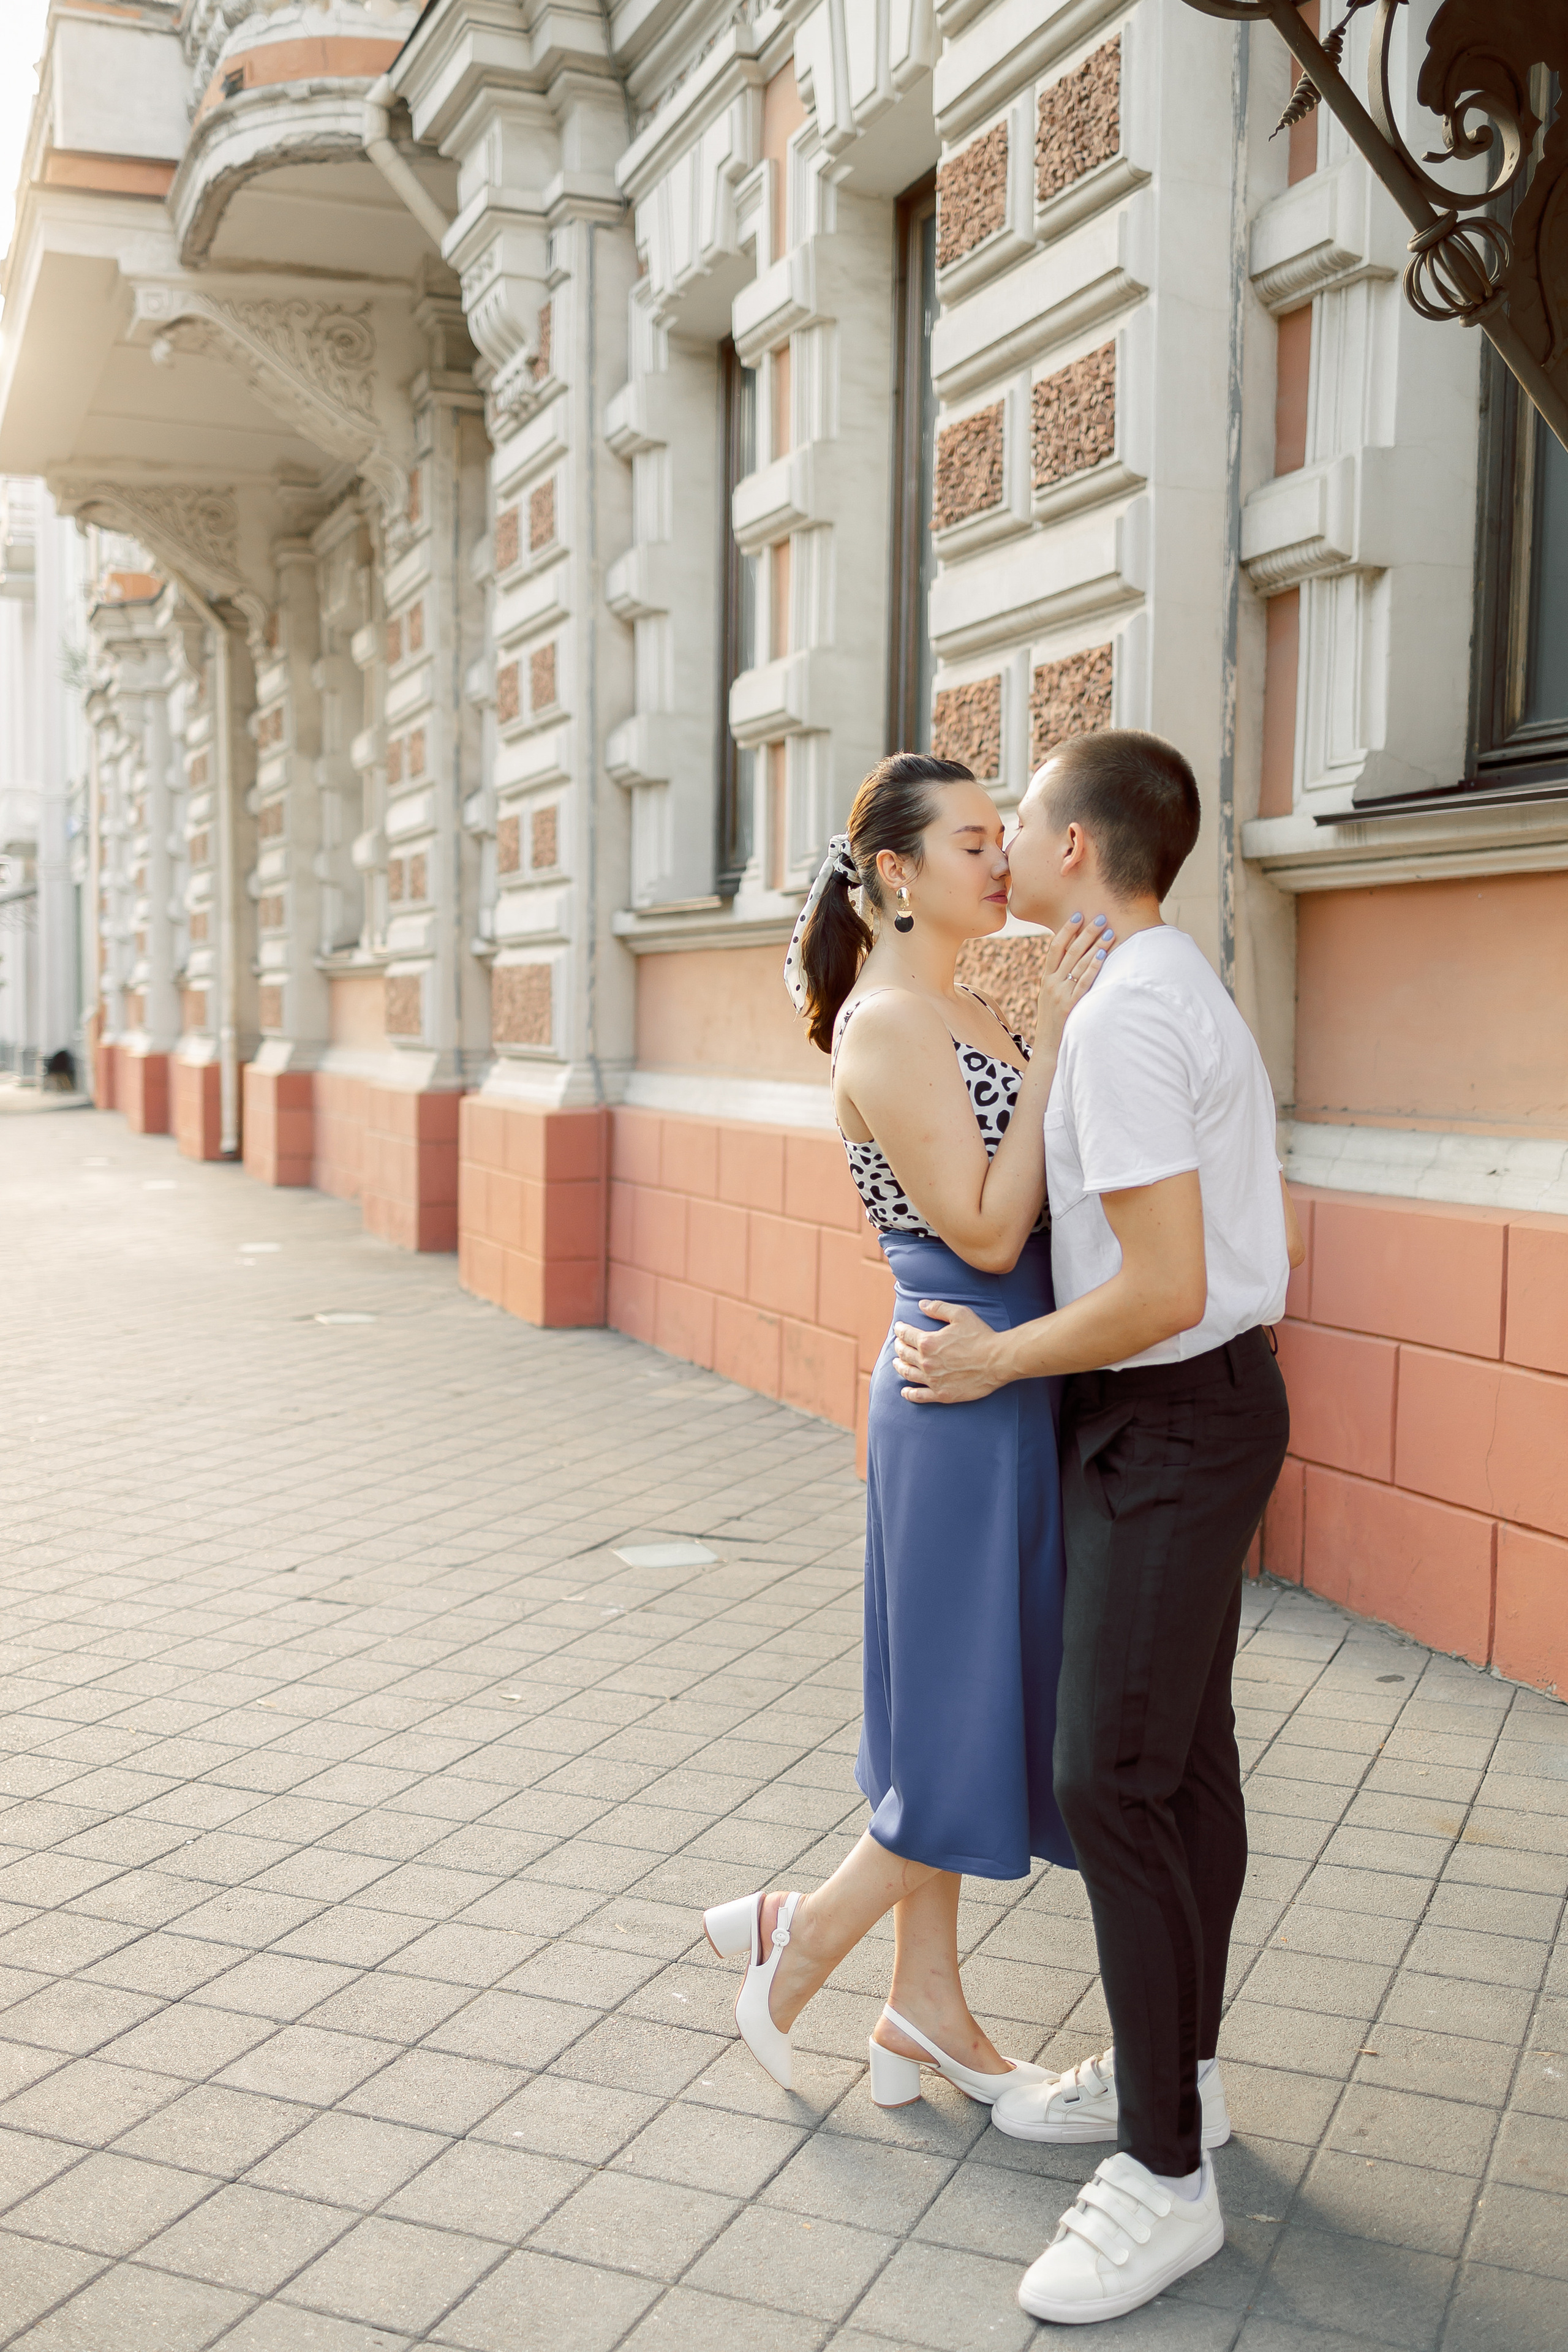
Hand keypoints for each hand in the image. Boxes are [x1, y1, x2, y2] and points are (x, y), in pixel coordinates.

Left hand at [893, 1301, 1003, 1403]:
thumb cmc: (981, 1336)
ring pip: (908, 1373)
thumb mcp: (960, 1314)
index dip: (900, 1329)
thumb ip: (938, 1308)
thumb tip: (921, 1304)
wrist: (998, 1361)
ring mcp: (933, 1380)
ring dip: (899, 1367)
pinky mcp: (942, 1394)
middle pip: (904, 1354)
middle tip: (898, 1344)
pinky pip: (920, 1396)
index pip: (906, 1335)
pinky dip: (909, 1394)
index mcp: (928, 1342)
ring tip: (896, 1363)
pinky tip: (905, 1391)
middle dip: (898, 1347)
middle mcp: (926, 1362)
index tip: (898, 1327)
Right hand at [1034, 911, 1111, 1056]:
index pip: (1054, 948)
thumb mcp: (1051, 997)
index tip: (1078, 915)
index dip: (1066, 930)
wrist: (1049, 1049)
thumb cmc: (1055, 1022)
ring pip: (1079, 964)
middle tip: (1100, 917)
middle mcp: (1051, 983)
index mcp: (1046, 979)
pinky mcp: (1070, 1006)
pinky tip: (1102, 956)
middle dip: (1086, 933)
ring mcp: (1060, 994)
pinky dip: (1093, 967)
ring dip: (1095, 946)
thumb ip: (1059, 979)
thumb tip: (1075, 961)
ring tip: (1109, 932)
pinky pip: (1083, 982)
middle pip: (1070, 951)